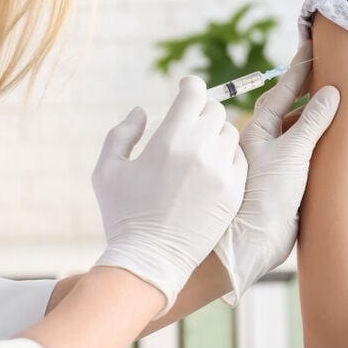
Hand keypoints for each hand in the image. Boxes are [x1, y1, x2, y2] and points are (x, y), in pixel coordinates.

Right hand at [93, 76, 246, 311]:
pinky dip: (227, 158)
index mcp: (169, 139)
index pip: (194, 93)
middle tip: (188, 126)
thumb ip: (122, 134)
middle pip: (215, 110)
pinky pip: (240, 158)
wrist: (150, 261)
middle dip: (200, 113)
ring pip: (230, 133)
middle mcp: (200, 150)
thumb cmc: (122, 215)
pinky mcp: (235, 190)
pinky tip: (211, 169)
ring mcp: (222, 171)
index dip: (190, 86)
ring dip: (215, 135)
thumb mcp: (107, 170)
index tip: (186, 89)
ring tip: (198, 150)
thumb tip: (141, 111)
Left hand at [214, 41, 339, 302]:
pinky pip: (308, 157)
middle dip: (308, 90)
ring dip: (318, 119)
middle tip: (329, 69)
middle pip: (290, 110)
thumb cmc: (264, 195)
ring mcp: (277, 166)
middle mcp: (266, 145)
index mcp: (259, 130)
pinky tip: (339, 142)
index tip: (310, 45)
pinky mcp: (288, 187)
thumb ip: (313, 122)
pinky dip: (323, 145)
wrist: (254, 244)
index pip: (282, 91)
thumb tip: (330, 92)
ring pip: (300, 134)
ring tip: (340, 102)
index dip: (298, 69)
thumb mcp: (292, 152)